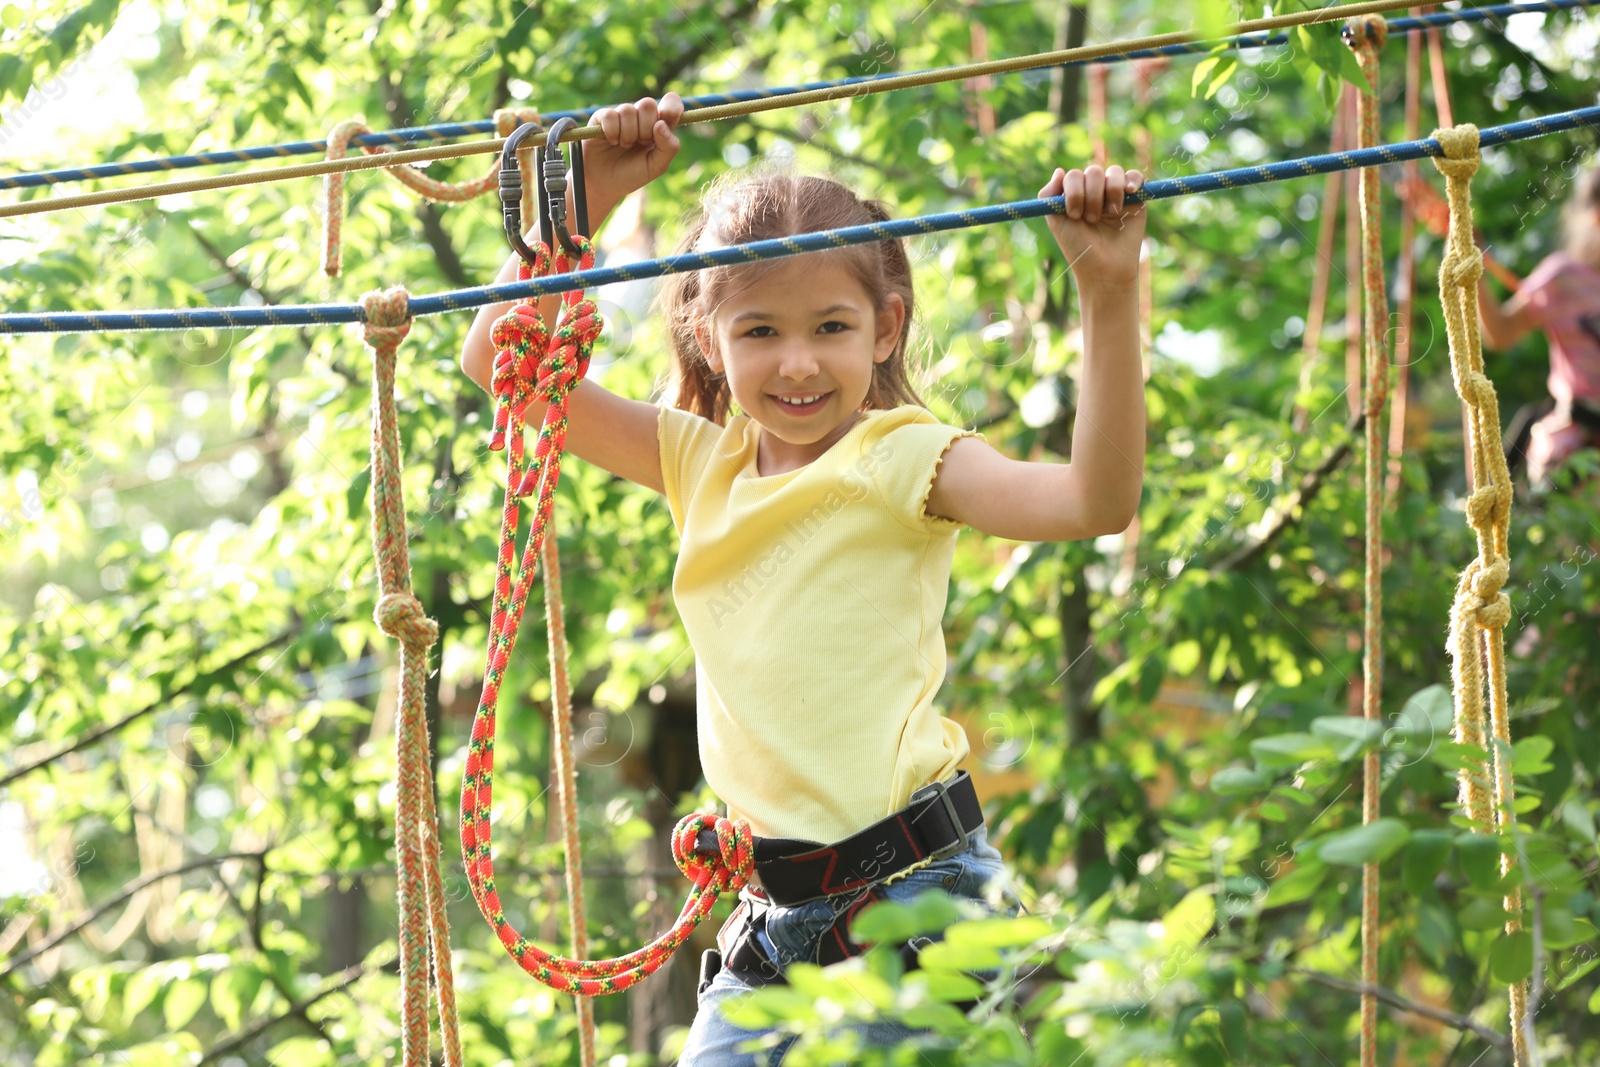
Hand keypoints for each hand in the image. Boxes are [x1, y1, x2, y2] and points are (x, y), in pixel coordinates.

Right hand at [583, 93, 683, 216]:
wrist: (605, 183)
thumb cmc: (633, 174)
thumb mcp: (656, 166)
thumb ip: (668, 147)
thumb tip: (661, 124)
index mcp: (659, 125)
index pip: (671, 102)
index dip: (671, 106)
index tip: (665, 120)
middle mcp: (641, 117)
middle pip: (648, 104)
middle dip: (645, 129)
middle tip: (639, 144)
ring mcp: (621, 115)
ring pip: (628, 110)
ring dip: (627, 135)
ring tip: (623, 146)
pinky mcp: (602, 117)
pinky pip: (610, 115)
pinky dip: (612, 132)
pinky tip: (611, 141)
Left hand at [1041, 163, 1145, 291]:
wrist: (1105, 268)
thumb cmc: (1079, 248)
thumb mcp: (1056, 221)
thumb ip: (1049, 195)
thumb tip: (1059, 170)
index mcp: (1075, 195)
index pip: (1074, 176)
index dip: (1074, 191)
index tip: (1074, 215)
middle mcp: (1095, 192)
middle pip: (1093, 172)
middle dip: (1092, 195)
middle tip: (1091, 219)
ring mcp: (1115, 194)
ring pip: (1114, 172)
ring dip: (1111, 191)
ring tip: (1110, 213)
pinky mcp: (1135, 199)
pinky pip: (1135, 176)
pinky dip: (1133, 179)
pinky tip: (1129, 190)